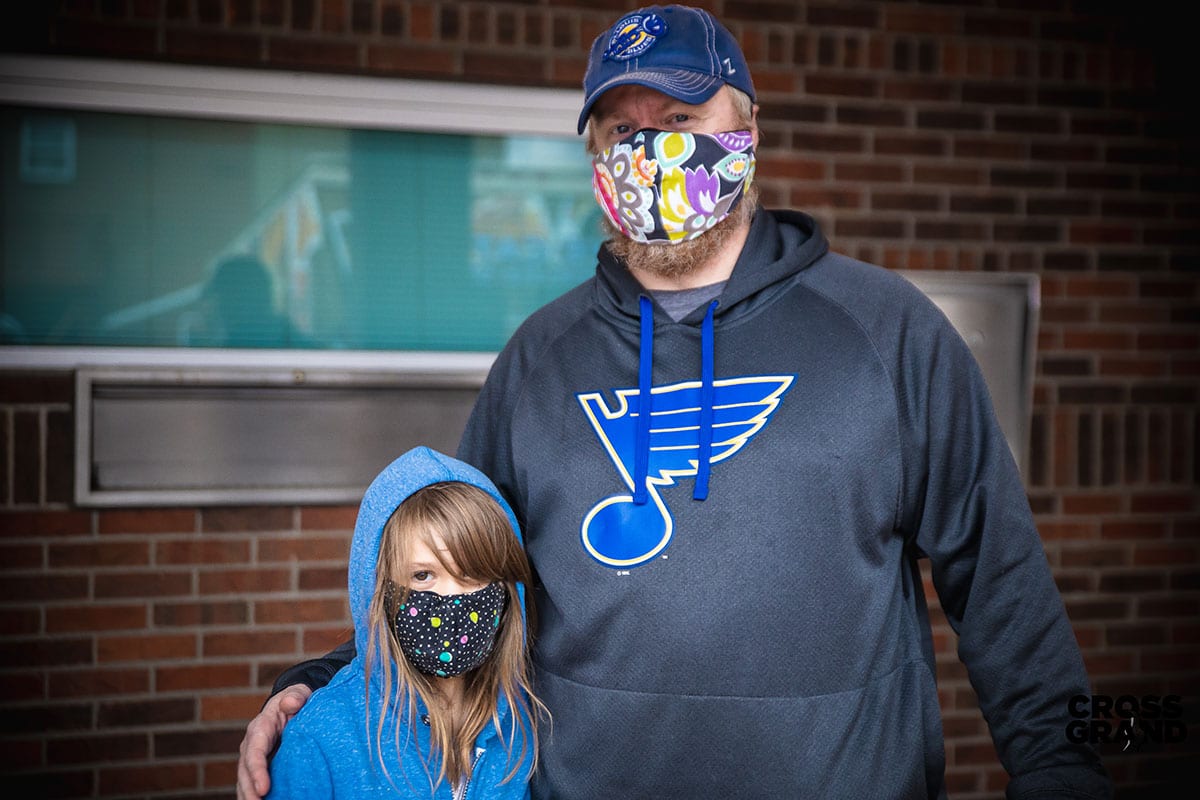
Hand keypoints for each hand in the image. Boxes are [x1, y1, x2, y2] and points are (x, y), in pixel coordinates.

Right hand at [236, 684, 312, 799]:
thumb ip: (295, 696)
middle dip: (250, 791)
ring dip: (248, 796)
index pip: (255, 751)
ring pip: (244, 781)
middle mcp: (251, 745)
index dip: (258, 770)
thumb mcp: (298, 693)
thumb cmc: (296, 700)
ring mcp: (251, 757)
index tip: (264, 788)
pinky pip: (250, 784)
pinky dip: (251, 795)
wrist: (290, 704)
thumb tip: (291, 703)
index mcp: (260, 727)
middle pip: (245, 771)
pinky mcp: (256, 767)